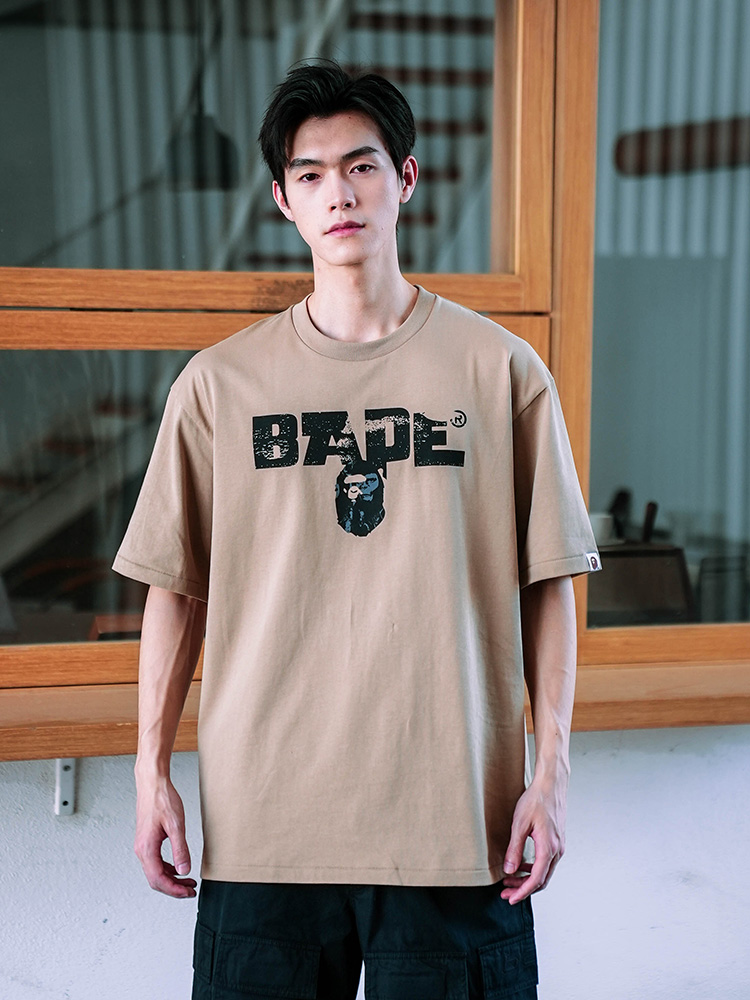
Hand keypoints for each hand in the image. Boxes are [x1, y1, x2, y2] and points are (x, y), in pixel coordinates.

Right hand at [134, 774, 196, 898]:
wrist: (152, 783)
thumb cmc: (162, 800)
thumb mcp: (176, 825)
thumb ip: (180, 849)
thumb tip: (184, 870)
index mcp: (147, 849)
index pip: (159, 880)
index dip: (175, 890)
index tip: (189, 893)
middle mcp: (142, 850)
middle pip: (155, 880)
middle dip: (173, 888)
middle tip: (191, 890)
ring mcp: (143, 845)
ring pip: (155, 872)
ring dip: (171, 879)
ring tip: (188, 881)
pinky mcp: (147, 840)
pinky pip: (155, 862)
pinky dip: (167, 869)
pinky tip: (178, 867)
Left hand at [500, 778, 566, 904]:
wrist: (551, 785)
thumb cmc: (536, 800)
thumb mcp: (520, 824)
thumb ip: (514, 849)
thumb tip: (509, 870)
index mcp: (548, 848)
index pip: (536, 880)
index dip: (522, 892)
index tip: (510, 899)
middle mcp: (557, 851)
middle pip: (541, 880)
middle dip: (523, 889)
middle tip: (505, 894)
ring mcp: (559, 847)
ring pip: (544, 872)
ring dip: (527, 880)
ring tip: (509, 881)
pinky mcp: (557, 842)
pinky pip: (546, 862)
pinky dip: (533, 869)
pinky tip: (521, 866)